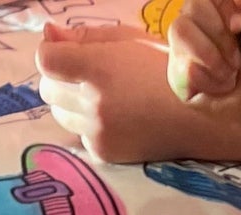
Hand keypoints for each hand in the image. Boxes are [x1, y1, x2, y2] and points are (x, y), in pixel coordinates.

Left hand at [39, 24, 240, 163]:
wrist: (195, 114)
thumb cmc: (163, 68)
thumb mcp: (128, 39)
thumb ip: (84, 36)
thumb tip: (48, 34)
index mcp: (99, 68)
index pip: (45, 60)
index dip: (49, 52)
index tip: (62, 51)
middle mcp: (93, 104)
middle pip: (47, 89)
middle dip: (58, 77)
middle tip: (83, 73)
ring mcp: (96, 132)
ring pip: (59, 113)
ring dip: (69, 101)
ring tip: (99, 95)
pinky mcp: (102, 152)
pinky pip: (79, 134)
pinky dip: (87, 124)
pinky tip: (112, 116)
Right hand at [165, 0, 240, 159]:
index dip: (225, 6)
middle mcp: (195, 13)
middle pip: (194, 6)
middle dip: (223, 37)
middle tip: (240, 58)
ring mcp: (181, 41)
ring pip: (182, 32)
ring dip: (214, 58)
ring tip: (231, 72)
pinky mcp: (176, 70)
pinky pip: (186, 68)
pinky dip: (213, 81)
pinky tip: (222, 84)